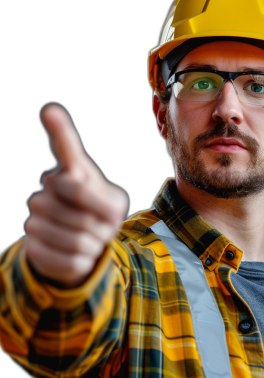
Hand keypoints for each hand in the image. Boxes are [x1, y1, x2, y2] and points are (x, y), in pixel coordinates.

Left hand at [24, 104, 128, 287]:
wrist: (78, 238)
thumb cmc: (75, 196)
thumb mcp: (74, 167)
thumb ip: (65, 142)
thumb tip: (49, 109)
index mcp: (114, 201)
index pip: (76, 188)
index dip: (57, 183)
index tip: (53, 182)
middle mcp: (110, 227)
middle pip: (60, 211)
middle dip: (44, 203)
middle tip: (44, 202)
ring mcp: (95, 250)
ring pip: (51, 235)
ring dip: (37, 224)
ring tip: (41, 220)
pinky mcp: (76, 269)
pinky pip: (45, 256)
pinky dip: (35, 245)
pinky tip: (40, 239)